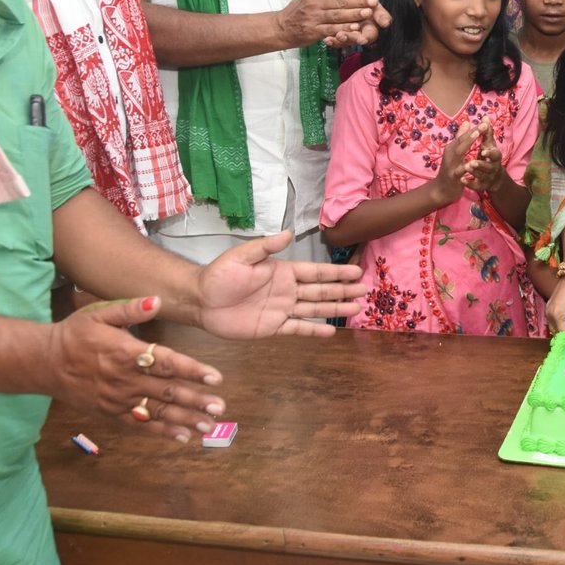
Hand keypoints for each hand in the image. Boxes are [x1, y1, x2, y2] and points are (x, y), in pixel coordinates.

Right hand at [47, 295, 224, 443]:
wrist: (45, 362)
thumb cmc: (76, 334)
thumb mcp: (99, 313)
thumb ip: (131, 309)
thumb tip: (157, 300)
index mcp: (125, 353)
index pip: (165, 363)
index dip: (192, 370)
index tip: (215, 378)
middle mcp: (124, 379)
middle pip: (166, 392)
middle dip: (196, 400)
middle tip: (220, 407)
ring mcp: (118, 400)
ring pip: (157, 412)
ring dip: (185, 420)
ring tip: (209, 426)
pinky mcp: (110, 413)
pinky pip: (140, 425)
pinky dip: (162, 432)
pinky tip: (183, 437)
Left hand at [194, 231, 367, 338]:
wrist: (201, 302)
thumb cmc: (219, 276)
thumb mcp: (242, 257)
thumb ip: (266, 247)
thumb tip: (289, 233)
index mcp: (282, 271)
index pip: (315, 272)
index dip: (335, 273)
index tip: (355, 271)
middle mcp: (287, 290)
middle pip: (321, 290)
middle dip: (342, 290)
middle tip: (364, 290)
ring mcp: (282, 309)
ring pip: (314, 309)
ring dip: (335, 308)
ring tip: (356, 308)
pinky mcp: (273, 327)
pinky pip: (298, 328)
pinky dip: (314, 330)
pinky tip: (330, 332)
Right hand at [279, 0, 385, 48]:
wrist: (283, 25)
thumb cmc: (303, 4)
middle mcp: (315, 2)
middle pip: (339, 1)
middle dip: (357, 1)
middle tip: (373, 1)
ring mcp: (314, 17)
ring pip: (336, 15)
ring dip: (353, 15)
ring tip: (368, 14)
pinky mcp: (313, 31)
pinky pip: (330, 30)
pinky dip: (342, 30)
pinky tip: (354, 29)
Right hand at [431, 124, 479, 205]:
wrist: (441, 189)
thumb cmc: (450, 168)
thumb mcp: (454, 152)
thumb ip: (461, 138)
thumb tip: (466, 122)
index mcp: (452, 148)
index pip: (463, 136)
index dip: (474, 129)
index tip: (485, 122)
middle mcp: (451, 154)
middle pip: (461, 141)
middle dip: (472, 133)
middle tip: (483, 125)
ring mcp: (451, 165)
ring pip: (459, 153)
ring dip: (467, 145)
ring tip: (477, 137)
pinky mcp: (453, 177)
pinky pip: (459, 172)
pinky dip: (464, 168)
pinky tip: (471, 164)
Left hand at [461, 119, 504, 193]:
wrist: (492, 178)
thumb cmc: (488, 157)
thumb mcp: (488, 145)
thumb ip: (486, 133)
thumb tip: (485, 117)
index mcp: (495, 157)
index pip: (495, 155)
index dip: (490, 153)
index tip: (483, 151)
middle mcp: (493, 168)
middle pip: (488, 167)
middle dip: (480, 164)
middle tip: (471, 162)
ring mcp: (487, 178)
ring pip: (481, 176)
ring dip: (474, 172)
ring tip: (466, 168)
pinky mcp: (482, 186)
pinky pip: (476, 186)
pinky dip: (470, 184)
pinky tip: (462, 180)